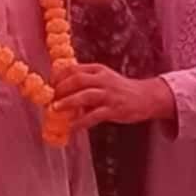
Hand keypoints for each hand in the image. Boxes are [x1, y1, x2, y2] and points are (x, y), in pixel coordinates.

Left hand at [53, 63, 173, 131]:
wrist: (146, 97)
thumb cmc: (120, 89)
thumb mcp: (103, 79)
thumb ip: (86, 82)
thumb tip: (61, 91)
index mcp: (98, 70)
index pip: (73, 68)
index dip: (58, 77)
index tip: (49, 86)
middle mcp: (103, 79)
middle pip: (77, 80)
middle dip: (60, 89)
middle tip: (50, 99)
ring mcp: (109, 94)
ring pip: (84, 96)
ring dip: (67, 103)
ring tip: (55, 110)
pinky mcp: (114, 110)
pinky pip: (94, 116)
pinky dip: (81, 121)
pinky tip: (72, 127)